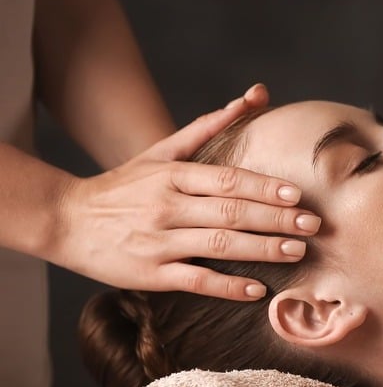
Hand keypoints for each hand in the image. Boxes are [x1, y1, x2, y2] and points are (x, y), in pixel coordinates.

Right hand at [55, 84, 319, 299]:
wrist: (65, 220)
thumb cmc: (124, 185)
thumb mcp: (161, 151)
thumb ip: (208, 127)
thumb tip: (252, 97)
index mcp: (172, 175)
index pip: (228, 180)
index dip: (264, 188)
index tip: (298, 195)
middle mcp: (167, 207)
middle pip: (231, 212)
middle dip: (276, 219)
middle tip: (313, 225)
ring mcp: (159, 242)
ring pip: (218, 246)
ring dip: (261, 250)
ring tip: (296, 251)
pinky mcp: (150, 274)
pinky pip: (195, 281)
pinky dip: (227, 286)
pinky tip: (257, 289)